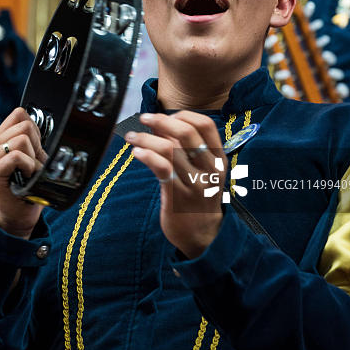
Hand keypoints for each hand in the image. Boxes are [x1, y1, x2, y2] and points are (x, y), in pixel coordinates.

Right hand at [0, 108, 46, 238]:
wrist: (17, 217)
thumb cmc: (25, 189)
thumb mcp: (29, 159)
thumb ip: (31, 141)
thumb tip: (50, 125)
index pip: (19, 114)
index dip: (35, 129)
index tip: (35, 149)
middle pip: (24, 125)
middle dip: (37, 146)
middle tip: (33, 165)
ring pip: (22, 139)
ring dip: (33, 158)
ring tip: (29, 172)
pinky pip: (17, 155)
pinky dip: (28, 166)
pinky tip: (26, 177)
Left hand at [126, 111, 226, 258]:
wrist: (203, 235)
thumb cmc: (199, 197)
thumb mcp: (202, 170)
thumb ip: (185, 148)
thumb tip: (159, 124)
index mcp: (218, 158)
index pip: (205, 125)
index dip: (183, 115)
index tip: (165, 115)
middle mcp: (209, 168)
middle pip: (186, 133)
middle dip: (161, 121)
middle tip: (143, 118)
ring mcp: (194, 183)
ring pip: (169, 150)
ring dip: (146, 138)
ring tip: (132, 137)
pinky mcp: (177, 196)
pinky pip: (161, 169)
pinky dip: (147, 156)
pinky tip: (136, 153)